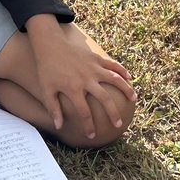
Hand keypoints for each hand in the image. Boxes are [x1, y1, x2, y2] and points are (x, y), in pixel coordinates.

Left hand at [26, 18, 135, 139]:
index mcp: (73, 89)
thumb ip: (53, 108)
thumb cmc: (46, 69)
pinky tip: (129, 78)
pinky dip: (122, 71)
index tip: (92, 135)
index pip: (84, 112)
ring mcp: (93, 68)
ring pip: (114, 80)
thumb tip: (59, 126)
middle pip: (104, 99)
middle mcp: (86, 79)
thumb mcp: (46, 90)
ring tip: (134, 99)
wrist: (50, 44)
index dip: (89, 126)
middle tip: (118, 124)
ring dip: (126, 90)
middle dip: (112, 114)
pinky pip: (112, 65)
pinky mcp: (96, 58)